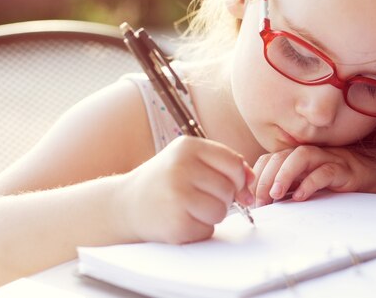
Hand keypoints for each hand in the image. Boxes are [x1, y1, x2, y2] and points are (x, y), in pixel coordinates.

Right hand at [118, 136, 254, 243]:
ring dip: (212, 215)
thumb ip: (224, 164)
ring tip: (189, 208)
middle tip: (199, 197)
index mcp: (187, 146)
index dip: (239, 178)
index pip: (233, 163)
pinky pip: (208, 229)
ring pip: (221, 210)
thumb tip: (251, 181)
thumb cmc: (164, 181)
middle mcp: (180, 168)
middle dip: (222, 197)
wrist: (124, 204)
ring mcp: (176, 196)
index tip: (231, 185)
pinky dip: (199, 229)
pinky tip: (180, 219)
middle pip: (229, 188)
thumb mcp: (190, 160)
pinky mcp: (175, 223)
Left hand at [251, 145, 375, 206]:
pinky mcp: (345, 169)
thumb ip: (289, 187)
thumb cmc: (339, 180)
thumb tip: (263, 202)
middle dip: (266, 177)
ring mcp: (329, 158)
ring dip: (284, 174)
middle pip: (281, 156)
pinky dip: (310, 183)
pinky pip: (325, 171)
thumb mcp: (308, 183)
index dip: (258, 175)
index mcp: (299, 156)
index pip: (270, 158)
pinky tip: (300, 197)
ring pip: (301, 157)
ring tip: (275, 195)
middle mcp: (312, 153)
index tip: (251, 197)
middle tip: (260, 200)